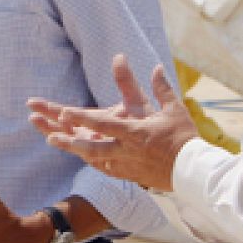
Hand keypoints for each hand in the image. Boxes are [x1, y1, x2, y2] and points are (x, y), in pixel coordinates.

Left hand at [27, 54, 195, 191]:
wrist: (193, 171)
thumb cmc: (184, 138)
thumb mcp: (174, 110)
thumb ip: (161, 88)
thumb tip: (156, 66)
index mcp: (135, 133)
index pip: (103, 124)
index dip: (81, 118)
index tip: (63, 111)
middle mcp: (126, 150)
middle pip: (91, 146)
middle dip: (68, 140)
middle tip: (48, 134)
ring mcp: (126, 165)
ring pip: (93, 158)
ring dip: (73, 149)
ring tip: (53, 140)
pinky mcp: (129, 175)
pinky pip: (105, 169)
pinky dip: (91, 161)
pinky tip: (79, 155)